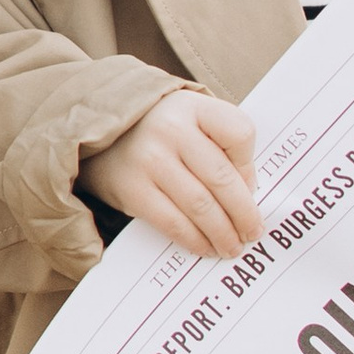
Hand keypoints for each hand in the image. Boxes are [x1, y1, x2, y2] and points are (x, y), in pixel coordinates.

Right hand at [81, 89, 260, 259]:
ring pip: (200, 206)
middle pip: (222, 178)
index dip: (250, 165)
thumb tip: (246, 193)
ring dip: (222, 233)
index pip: (239, 133)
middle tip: (252, 232)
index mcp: (194, 107)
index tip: (251, 187)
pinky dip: (194, 240)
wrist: (101, 130)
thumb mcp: (191, 116)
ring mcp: (150, 160)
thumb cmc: (160, 128)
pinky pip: (173, 223)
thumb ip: (220, 143)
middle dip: (243, 213)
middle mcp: (172, 130)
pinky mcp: (132, 189)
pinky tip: (205, 247)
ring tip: (232, 247)